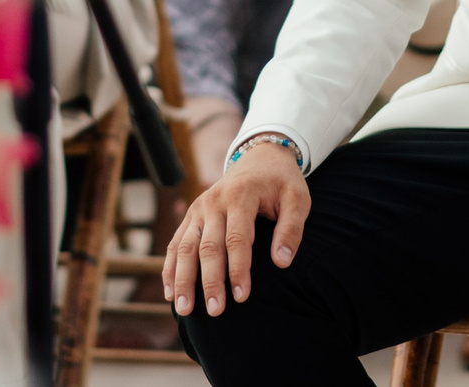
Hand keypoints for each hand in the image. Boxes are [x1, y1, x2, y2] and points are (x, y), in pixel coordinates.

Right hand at [164, 139, 310, 317]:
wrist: (260, 156)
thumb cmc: (282, 182)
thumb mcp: (297, 199)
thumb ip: (291, 230)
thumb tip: (281, 263)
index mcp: (241, 196)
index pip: (237, 238)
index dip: (239, 269)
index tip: (242, 298)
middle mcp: (214, 202)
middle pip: (208, 247)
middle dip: (210, 281)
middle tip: (215, 311)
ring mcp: (199, 208)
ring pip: (185, 247)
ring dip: (183, 280)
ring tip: (184, 310)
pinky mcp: (192, 215)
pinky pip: (176, 243)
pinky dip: (170, 268)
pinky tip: (170, 293)